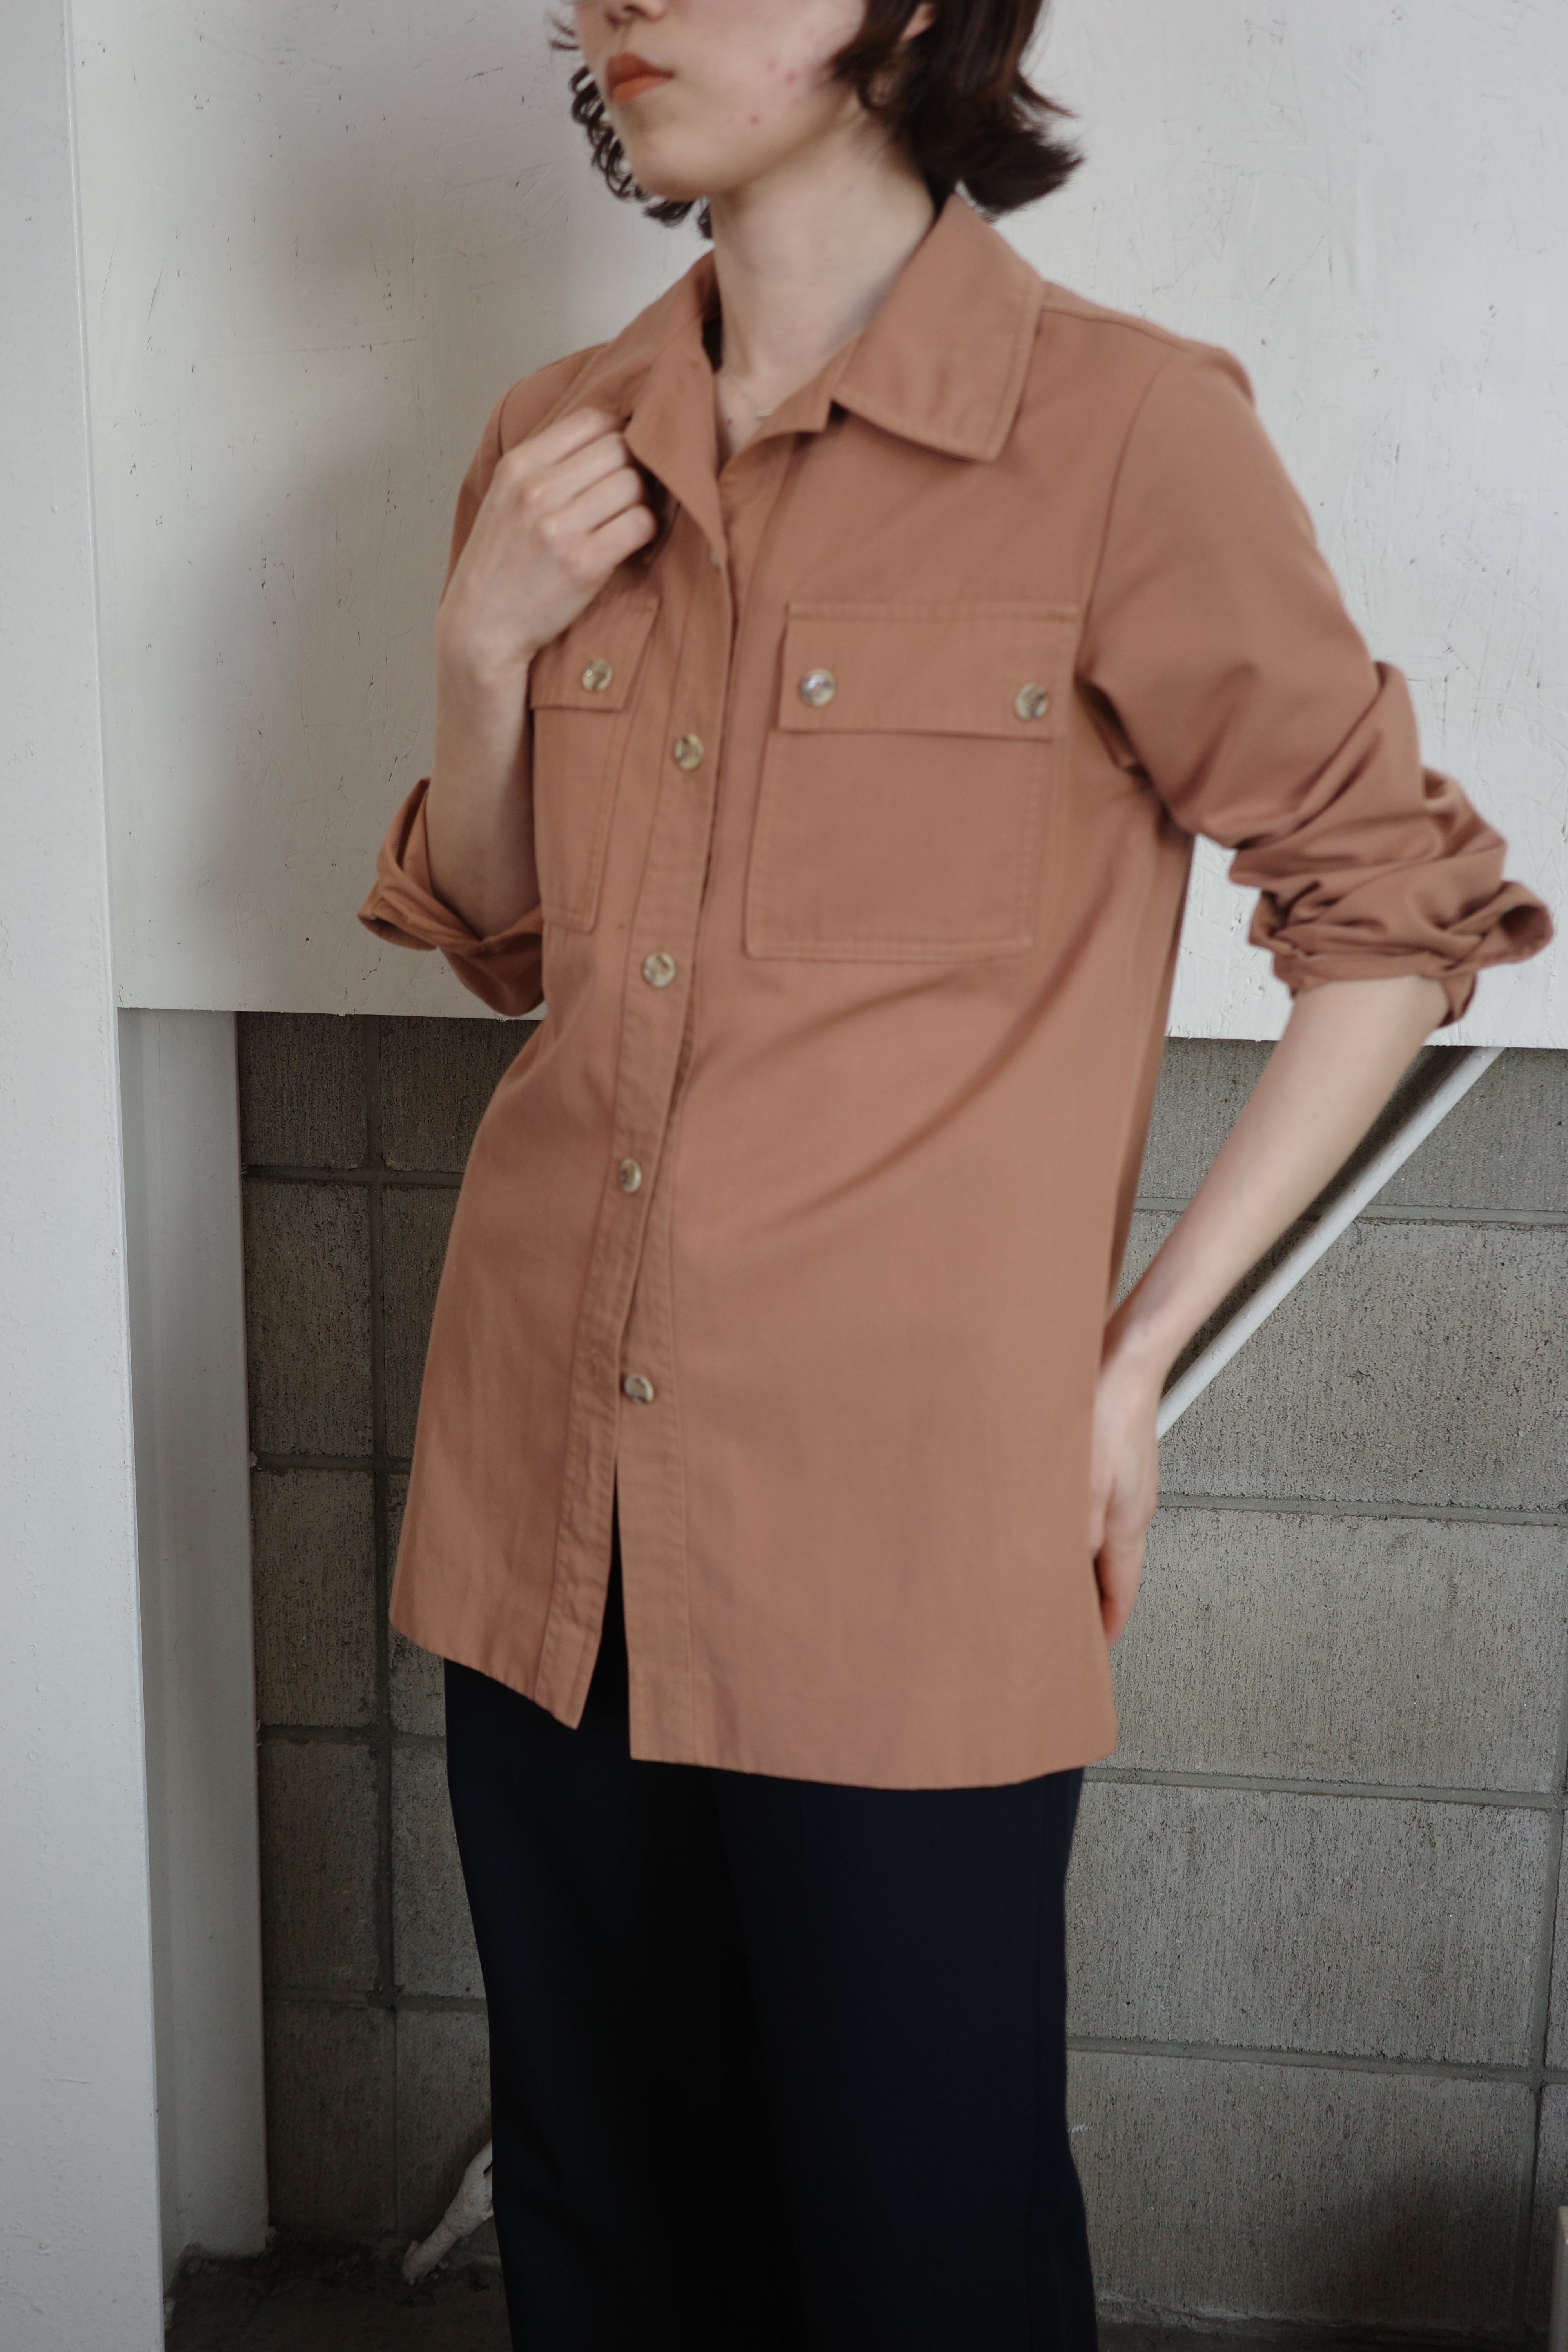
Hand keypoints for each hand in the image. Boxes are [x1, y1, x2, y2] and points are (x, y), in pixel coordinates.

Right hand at [435, 407, 656, 702]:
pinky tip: (630, 542)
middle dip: (635, 467)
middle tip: (631, 492)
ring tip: (627, 519)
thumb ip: (546, 464)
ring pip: (633, 483)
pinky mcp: (583, 564)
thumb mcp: (506, 499)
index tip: (621, 458)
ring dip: (642, 500)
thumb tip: (608, 432)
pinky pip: (640, 524)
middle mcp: (535, 490)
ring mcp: (558, 527)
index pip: (592, 419)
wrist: (480, 630)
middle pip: (619, 448)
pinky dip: (645, 530)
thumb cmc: (500, 566)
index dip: (619, 434)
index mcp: (517, 467)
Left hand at [1087, 1345, 1162, 1643]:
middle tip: (1074, 1620)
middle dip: (1098, 1598)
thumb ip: (1076, 1533)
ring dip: (1089, 1562)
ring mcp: (1130, 1485)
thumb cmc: (1108, 1412)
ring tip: (1062, 1578)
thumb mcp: (1083, 1483)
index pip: (1123, 1589)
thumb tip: (1067, 1569)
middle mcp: (1135, 1508)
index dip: (1109, 1622)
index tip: (1096, 1648)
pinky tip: (1064, 1521)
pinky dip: (1085, 1529)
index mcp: (1129, 1523)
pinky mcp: (1119, 1463)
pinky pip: (1104, 1510)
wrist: (1126, 1359)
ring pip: (1109, 1538)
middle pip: (1118, 1567)